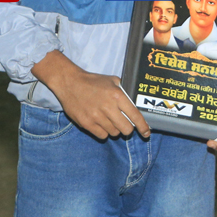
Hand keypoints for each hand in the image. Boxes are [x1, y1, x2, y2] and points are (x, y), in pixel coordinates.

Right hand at [32, 50, 150, 139]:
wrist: (70, 83)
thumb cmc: (93, 82)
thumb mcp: (113, 81)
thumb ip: (125, 91)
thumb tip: (136, 103)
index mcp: (117, 96)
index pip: (135, 115)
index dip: (143, 126)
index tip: (146, 132)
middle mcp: (108, 107)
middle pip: (126, 129)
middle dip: (128, 128)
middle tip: (124, 124)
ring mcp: (96, 117)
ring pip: (114, 133)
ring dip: (115, 129)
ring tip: (109, 120)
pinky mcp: (86, 123)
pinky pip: (102, 135)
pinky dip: (104, 132)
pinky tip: (101, 123)